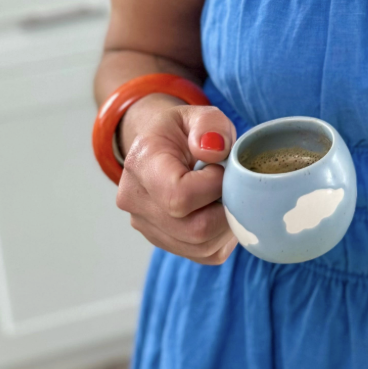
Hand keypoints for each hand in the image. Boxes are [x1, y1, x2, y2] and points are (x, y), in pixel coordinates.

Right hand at [115, 94, 237, 263]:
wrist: (159, 148)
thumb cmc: (181, 131)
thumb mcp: (197, 113)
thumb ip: (209, 124)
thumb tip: (215, 151)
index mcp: (142, 164)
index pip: (178, 195)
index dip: (213, 186)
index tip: (221, 168)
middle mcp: (136, 202)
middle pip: (195, 229)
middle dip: (226, 208)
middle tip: (231, 184)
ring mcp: (147, 227)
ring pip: (202, 246)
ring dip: (227, 224)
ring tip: (227, 195)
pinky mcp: (164, 243)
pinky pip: (205, 254)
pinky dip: (222, 236)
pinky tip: (221, 210)